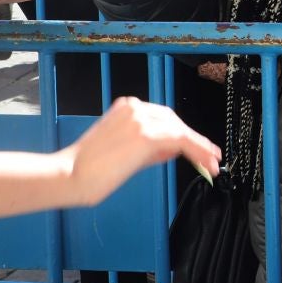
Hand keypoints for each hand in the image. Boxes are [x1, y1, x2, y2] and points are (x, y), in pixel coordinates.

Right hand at [65, 97, 219, 206]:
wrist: (69, 175)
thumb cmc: (89, 169)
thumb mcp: (124, 150)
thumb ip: (150, 146)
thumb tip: (175, 148)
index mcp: (126, 107)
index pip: (163, 117)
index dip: (183, 133)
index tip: (200, 146)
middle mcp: (134, 107)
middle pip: (174, 121)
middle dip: (194, 140)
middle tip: (211, 158)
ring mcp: (140, 119)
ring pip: (180, 130)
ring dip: (200, 148)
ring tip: (213, 164)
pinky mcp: (145, 135)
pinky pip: (180, 140)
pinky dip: (197, 151)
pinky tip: (205, 163)